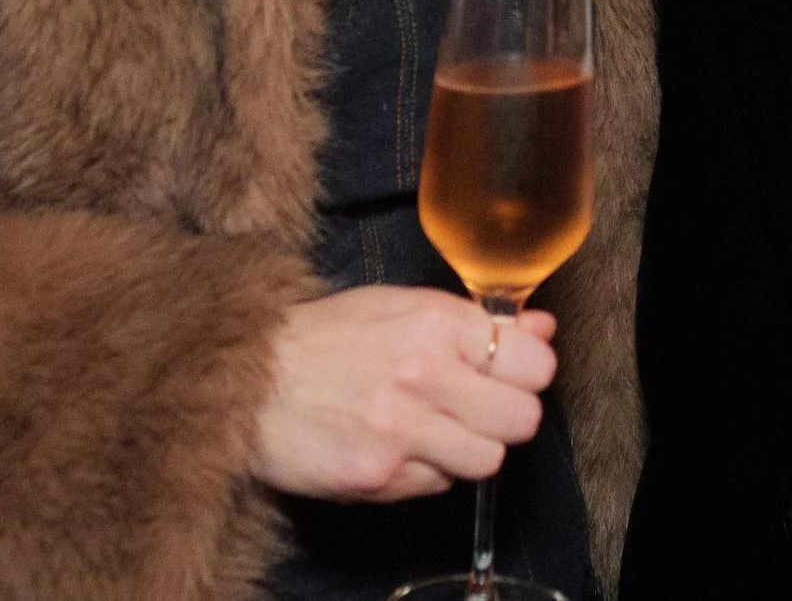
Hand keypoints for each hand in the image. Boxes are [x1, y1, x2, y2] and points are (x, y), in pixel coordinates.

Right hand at [250, 286, 556, 502]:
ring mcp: (402, 430)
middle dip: (506, 415)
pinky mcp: (378, 476)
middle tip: (476, 406)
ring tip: (435, 428)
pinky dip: (427, 470)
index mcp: (436, 323)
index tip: (509, 374)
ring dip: (469, 448)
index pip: (535, 365)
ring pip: (488, 460)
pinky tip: (398, 446)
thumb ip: (477, 323)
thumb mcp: (403, 306)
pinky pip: (438, 485)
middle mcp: (425, 374)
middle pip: (522, 419)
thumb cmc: (327, 338)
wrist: (249, 378)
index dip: (527, 373)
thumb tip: (542, 329)